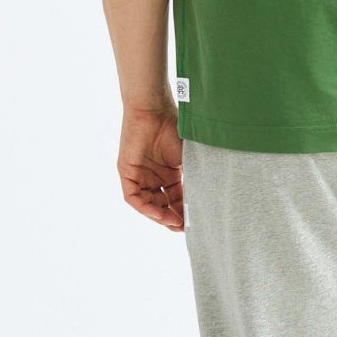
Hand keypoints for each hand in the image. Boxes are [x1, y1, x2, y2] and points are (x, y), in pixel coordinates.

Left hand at [117, 106, 183, 229]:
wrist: (155, 109)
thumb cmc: (174, 127)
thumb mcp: (188, 158)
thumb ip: (194, 177)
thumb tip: (210, 201)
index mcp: (169, 173)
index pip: (175, 199)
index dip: (183, 212)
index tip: (194, 223)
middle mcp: (153, 176)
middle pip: (161, 205)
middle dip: (171, 218)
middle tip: (183, 228)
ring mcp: (139, 175)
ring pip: (147, 204)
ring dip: (159, 216)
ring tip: (174, 223)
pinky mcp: (126, 172)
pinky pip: (133, 197)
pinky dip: (145, 208)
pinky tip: (159, 214)